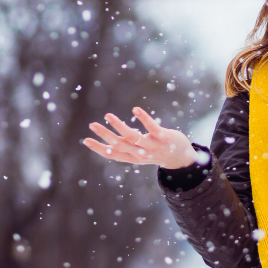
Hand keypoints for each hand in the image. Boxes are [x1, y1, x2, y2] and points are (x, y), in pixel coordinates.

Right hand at [83, 107, 197, 168]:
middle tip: (92, 124)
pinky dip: (143, 118)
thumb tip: (110, 142)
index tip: (86, 140)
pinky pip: (152, 128)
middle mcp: (141, 154)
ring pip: (133, 137)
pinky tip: (135, 109)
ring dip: (119, 126)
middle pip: (120, 145)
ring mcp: (152, 146)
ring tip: (107, 115)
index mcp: (133, 157)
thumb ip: (127, 147)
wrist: (181, 157)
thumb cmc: (157, 151)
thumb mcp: (140, 152)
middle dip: (105, 135)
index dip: (99, 149)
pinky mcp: (163, 137)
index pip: (113, 155)